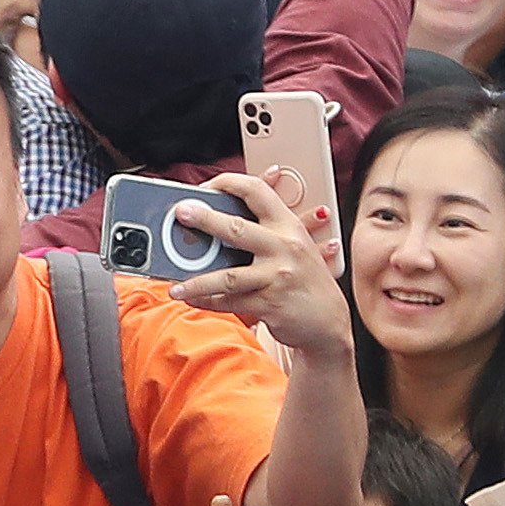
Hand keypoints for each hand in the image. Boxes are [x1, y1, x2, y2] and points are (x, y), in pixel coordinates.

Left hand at [170, 169, 348, 357]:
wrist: (330, 322)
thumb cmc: (305, 280)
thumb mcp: (296, 244)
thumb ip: (267, 226)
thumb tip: (225, 209)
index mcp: (288, 226)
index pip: (257, 191)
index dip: (229, 183)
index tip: (205, 187)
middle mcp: (284, 247)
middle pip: (237, 229)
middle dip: (205, 219)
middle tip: (182, 213)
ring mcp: (276, 277)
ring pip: (228, 276)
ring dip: (196, 281)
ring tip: (174, 283)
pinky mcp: (270, 304)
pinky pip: (230, 302)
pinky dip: (208, 301)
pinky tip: (192, 298)